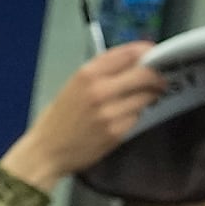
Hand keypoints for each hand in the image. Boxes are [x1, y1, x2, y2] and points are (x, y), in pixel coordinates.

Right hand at [2, 42, 162, 189]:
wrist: (45, 152)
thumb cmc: (58, 120)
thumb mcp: (74, 85)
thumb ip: (103, 70)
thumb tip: (135, 60)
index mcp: (88, 74)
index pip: (130, 53)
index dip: (147, 52)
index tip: (154, 55)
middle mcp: (99, 90)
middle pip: (145, 74)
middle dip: (156, 76)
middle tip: (159, 80)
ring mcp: (109, 112)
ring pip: (146, 97)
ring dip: (147, 97)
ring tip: (136, 100)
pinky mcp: (115, 132)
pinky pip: (137, 117)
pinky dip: (134, 116)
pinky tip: (121, 118)